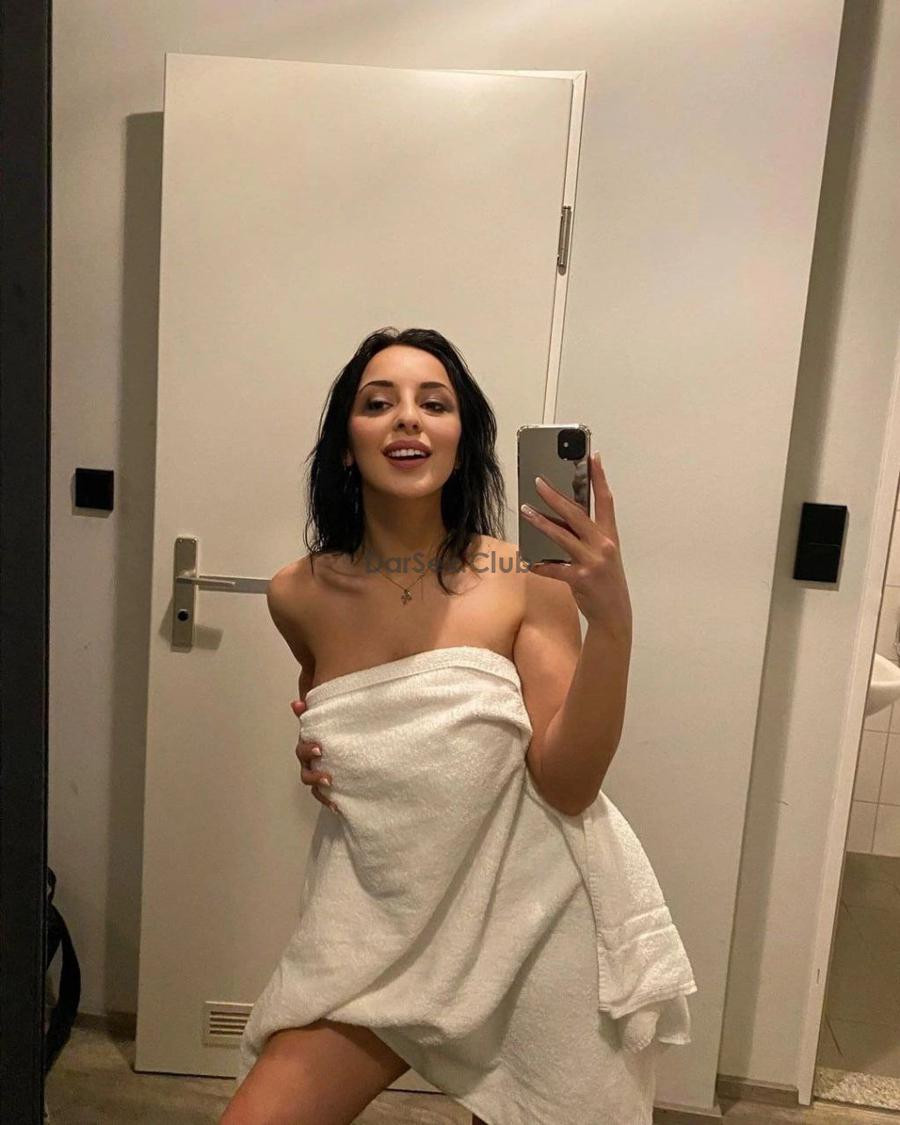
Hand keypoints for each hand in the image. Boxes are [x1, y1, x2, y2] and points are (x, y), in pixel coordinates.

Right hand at [290, 698, 339, 813]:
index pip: (303, 750)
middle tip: (327, 777)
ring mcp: (316, 773)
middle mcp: (309, 763)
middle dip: (315, 776)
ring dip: (321, 790)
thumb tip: (296, 703)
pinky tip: (337, 806)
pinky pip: (323, 794)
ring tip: (333, 795)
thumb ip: (309, 711)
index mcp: (307, 747)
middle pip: (306, 773)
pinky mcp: (325, 783)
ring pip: (313, 786)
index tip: (320, 749)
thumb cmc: (324, 728)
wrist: (331, 734)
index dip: (309, 750)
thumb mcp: (320, 718)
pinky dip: (328, 800)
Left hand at [521, 451, 631, 638]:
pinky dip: (540, 565)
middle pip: (577, 514)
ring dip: (541, 522)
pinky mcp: (580, 578)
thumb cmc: (604, 581)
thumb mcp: (602, 554)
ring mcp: (593, 562)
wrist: (614, 614)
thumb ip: (586, 536)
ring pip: (562, 536)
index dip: (600, 477)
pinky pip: (554, 568)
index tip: (593, 456)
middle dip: (556, 496)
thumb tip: (559, 517)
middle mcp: (603, 545)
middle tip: (538, 481)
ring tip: (525, 511)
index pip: (606, 500)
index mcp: (610, 535)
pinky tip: (529, 562)